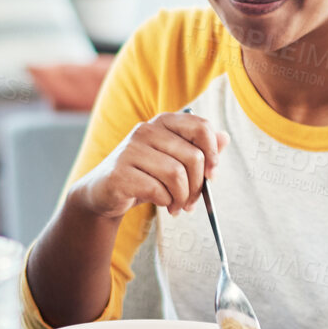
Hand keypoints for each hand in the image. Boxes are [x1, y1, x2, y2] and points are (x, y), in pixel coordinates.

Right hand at [70, 112, 228, 219]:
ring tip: (178, 206)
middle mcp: (145, 131)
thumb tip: (225, 138)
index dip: (213, 153)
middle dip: (198, 186)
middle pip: (193, 157)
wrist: (102, 193)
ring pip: (176, 175)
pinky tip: (163, 205)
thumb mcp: (172, 160)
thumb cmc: (142, 175)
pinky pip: (157, 190)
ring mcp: (130, 150)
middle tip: (193, 201)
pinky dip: (165, 202)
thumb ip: (199, 149)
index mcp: (162, 122)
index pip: (201, 127)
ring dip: (183, 197)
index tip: (212, 174)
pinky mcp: (120, 173)